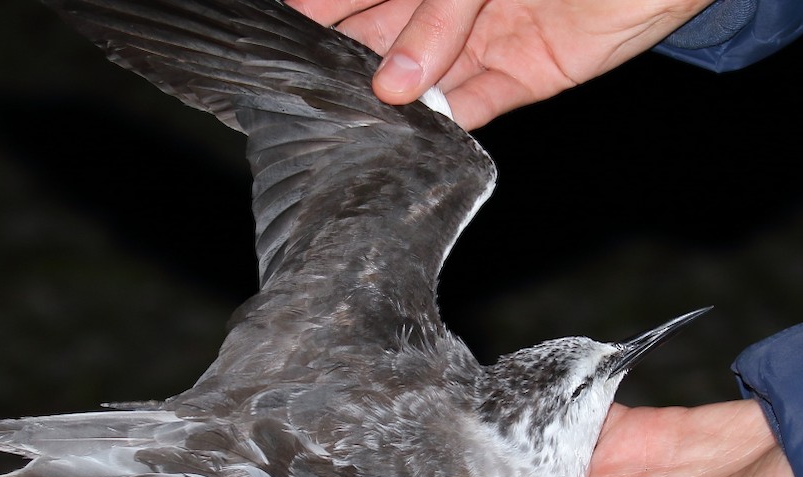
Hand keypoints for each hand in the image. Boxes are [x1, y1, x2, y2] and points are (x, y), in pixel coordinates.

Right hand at [290, 0, 714, 127]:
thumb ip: (439, 14)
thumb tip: (392, 83)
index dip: (320, 9)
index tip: (279, 31)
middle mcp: (450, 2)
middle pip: (381, 34)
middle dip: (343, 61)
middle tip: (302, 93)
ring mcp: (484, 37)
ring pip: (420, 76)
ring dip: (387, 101)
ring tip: (348, 125)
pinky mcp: (522, 75)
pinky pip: (471, 105)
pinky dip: (443, 124)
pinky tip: (410, 137)